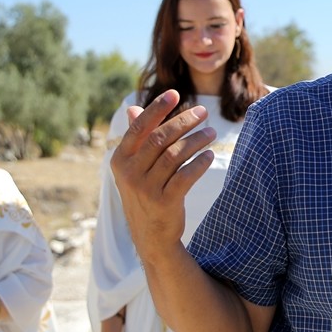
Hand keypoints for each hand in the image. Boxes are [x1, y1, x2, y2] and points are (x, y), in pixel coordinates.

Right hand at [110, 90, 216, 266]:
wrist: (151, 237)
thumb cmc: (145, 194)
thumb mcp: (134, 168)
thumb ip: (137, 139)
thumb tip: (133, 108)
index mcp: (120, 160)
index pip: (139, 128)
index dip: (156, 109)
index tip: (174, 93)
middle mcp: (130, 173)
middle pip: (160, 139)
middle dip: (183, 121)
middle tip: (203, 111)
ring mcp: (146, 189)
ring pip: (175, 155)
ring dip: (196, 140)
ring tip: (211, 132)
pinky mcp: (164, 202)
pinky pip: (186, 176)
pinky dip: (199, 163)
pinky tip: (209, 155)